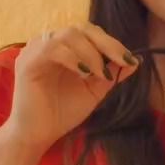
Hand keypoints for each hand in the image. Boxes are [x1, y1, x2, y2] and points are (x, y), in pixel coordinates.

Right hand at [0, 24, 140, 155]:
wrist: (39, 135)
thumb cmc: (62, 113)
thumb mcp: (94, 91)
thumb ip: (111, 74)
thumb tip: (137, 60)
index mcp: (64, 48)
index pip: (90, 33)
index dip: (111, 42)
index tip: (129, 58)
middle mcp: (48, 44)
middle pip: (81, 28)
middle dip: (105, 43)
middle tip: (122, 59)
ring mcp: (35, 50)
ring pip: (68, 35)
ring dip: (90, 53)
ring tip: (99, 74)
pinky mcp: (27, 61)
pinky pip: (53, 48)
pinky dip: (73, 58)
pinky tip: (84, 73)